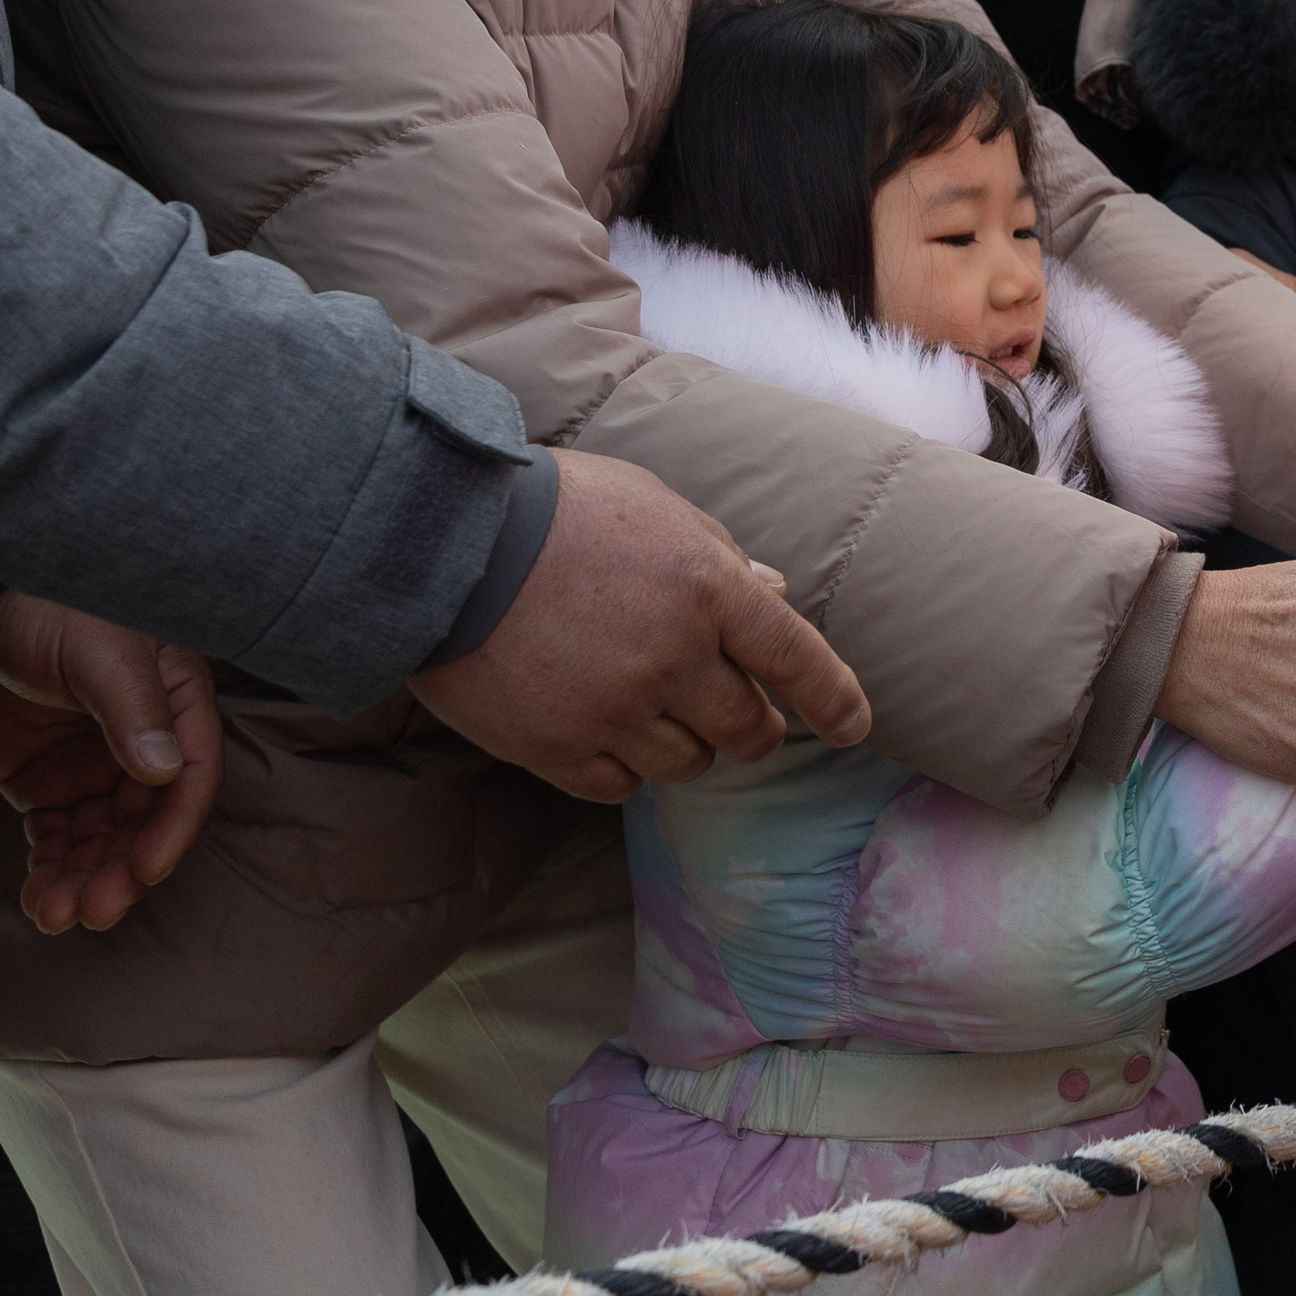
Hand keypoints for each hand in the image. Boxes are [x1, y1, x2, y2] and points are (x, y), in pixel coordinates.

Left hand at [0, 594, 220, 936]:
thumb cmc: (45, 609)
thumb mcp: (96, 648)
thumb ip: (131, 705)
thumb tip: (165, 769)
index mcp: (176, 700)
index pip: (192, 772)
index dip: (174, 825)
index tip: (147, 868)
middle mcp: (145, 741)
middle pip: (147, 819)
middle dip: (122, 869)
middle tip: (95, 909)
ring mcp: (96, 768)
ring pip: (103, 839)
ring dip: (86, 879)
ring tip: (55, 914)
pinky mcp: (49, 787)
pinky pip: (58, 840)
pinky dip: (51, 871)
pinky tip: (39, 899)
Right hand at [411, 450, 869, 801]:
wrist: (441, 543)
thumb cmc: (555, 510)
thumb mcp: (655, 508)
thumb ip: (720, 559)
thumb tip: (775, 595)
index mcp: (708, 589)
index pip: (798, 660)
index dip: (835, 699)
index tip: (854, 726)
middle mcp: (673, 658)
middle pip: (749, 728)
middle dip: (754, 726)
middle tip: (739, 714)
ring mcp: (616, 710)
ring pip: (690, 762)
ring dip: (688, 743)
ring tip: (652, 706)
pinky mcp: (559, 750)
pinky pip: (621, 786)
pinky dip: (624, 766)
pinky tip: (603, 729)